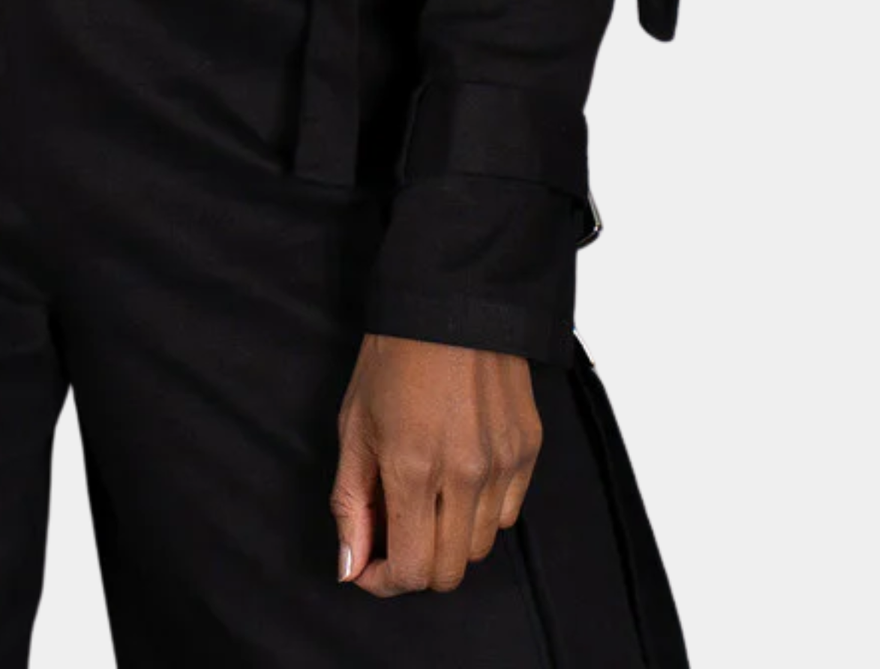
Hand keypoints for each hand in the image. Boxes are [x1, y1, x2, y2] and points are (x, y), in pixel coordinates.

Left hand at [330, 332, 541, 595]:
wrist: (450, 299)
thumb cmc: (393, 355)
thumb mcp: (354, 424)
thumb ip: (351, 501)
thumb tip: (351, 565)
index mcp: (413, 467)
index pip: (412, 570)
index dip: (385, 581)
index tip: (369, 565)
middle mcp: (465, 473)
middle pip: (449, 571)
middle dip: (415, 564)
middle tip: (394, 530)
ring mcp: (503, 462)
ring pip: (480, 546)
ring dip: (448, 538)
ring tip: (426, 496)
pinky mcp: (528, 448)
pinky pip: (508, 513)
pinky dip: (481, 511)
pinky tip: (459, 474)